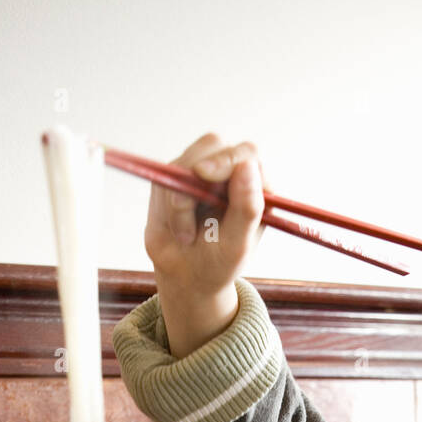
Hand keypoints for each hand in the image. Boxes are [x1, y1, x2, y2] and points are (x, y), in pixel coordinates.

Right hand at [144, 132, 266, 299]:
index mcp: (256, 188)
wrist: (184, 276)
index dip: (225, 159)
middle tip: (182, 206)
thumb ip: (247, 207)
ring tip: (185, 233)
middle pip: (213, 146)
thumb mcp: (236, 244)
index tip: (203, 174)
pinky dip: (165, 200)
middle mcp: (231, 175)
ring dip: (178, 197)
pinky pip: (166, 174)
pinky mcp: (177, 176)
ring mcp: (203, 172)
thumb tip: (247, 166)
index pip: (246, 155)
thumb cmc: (217, 264)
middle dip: (194, 175)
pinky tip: (176, 225)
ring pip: (186, 160)